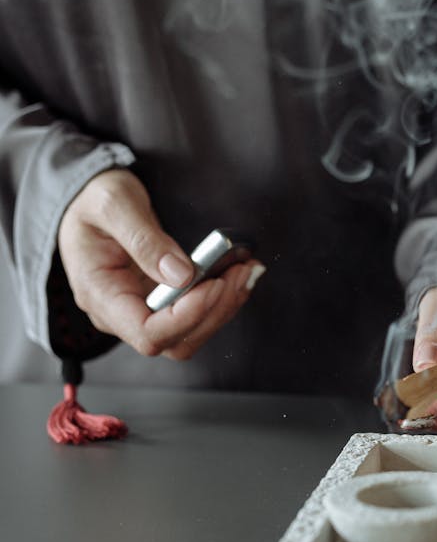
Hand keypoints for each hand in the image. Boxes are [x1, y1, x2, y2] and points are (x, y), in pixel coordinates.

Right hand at [57, 169, 264, 360]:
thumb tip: (181, 275)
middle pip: (176, 341)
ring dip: (224, 306)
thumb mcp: (113, 205)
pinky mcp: (162, 303)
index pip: (147, 333)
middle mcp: (120, 314)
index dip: (186, 317)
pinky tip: (237, 274)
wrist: (87, 201)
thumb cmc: (92, 201)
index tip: (214, 284)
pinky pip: (196, 315)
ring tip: (245, 271)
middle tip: (240, 273)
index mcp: (100, 296)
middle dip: (214, 311)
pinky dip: (222, 299)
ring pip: (191, 333)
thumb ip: (144, 239)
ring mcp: (142, 311)